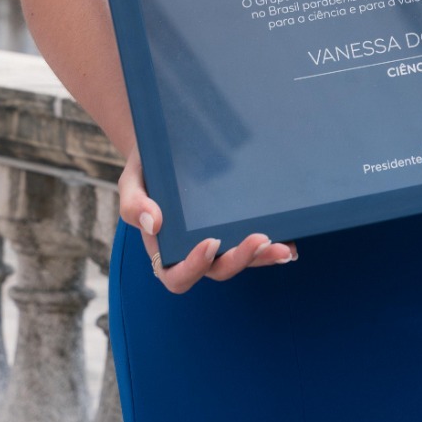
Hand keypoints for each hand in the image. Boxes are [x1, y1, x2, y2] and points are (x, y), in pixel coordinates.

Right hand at [118, 142, 297, 293]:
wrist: (166, 147)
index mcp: (164, 250)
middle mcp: (193, 252)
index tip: (210, 242)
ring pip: (241, 261)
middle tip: (260, 239)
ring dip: (263, 258)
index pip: (177, 274)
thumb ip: (135, 204)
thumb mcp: (131, 183)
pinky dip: (272, 248)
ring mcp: (217, 242)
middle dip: (240, 259)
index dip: (194, 266)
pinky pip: (254, 245)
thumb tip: (153, 224)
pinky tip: (290, 244)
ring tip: (283, 248)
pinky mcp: (235, 228)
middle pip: (217, 271)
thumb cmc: (146, 170)